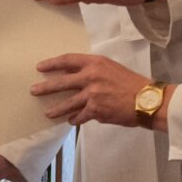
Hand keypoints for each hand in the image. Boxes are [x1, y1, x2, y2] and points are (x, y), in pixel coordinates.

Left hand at [32, 54, 156, 128]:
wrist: (147, 100)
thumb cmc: (132, 83)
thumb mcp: (112, 68)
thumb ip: (94, 71)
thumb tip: (78, 78)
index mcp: (95, 62)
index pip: (67, 60)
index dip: (52, 64)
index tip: (40, 67)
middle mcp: (90, 77)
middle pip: (62, 82)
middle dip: (46, 87)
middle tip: (34, 91)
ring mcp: (92, 94)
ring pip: (68, 103)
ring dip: (56, 109)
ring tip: (47, 113)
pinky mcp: (95, 111)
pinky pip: (80, 116)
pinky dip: (75, 119)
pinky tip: (71, 121)